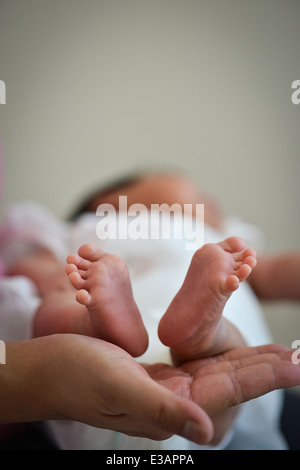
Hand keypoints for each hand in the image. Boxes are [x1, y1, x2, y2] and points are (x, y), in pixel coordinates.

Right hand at [40, 336, 299, 444]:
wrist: (46, 369)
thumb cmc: (74, 374)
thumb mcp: (116, 386)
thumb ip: (161, 410)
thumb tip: (207, 432)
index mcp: (166, 409)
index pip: (227, 391)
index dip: (263, 376)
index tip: (296, 365)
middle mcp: (172, 403)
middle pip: (230, 383)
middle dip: (266, 370)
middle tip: (299, 357)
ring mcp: (165, 390)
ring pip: (218, 374)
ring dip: (250, 363)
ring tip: (280, 355)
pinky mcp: (156, 377)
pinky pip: (198, 367)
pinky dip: (221, 358)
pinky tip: (235, 355)